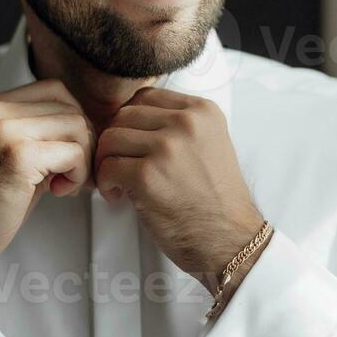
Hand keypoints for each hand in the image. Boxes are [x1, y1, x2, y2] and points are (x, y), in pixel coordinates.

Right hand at [0, 79, 97, 276]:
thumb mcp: (10, 151)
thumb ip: (39, 131)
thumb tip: (87, 127)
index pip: (55, 90)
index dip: (72, 121)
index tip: (67, 151)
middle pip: (70, 106)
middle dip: (82, 142)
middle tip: (71, 172)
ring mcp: (6, 130)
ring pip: (77, 125)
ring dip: (82, 158)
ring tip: (64, 182)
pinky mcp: (19, 156)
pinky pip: (74, 153)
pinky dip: (78, 174)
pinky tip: (59, 190)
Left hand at [93, 86, 263, 289]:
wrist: (230, 239)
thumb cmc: (215, 199)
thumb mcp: (210, 143)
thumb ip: (178, 124)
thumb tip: (130, 117)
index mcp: (202, 111)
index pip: (145, 97)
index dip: (130, 121)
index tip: (131, 143)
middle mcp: (186, 123)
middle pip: (124, 115)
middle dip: (116, 142)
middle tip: (120, 165)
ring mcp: (167, 147)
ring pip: (111, 138)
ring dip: (107, 162)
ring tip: (119, 182)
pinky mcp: (148, 175)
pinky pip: (108, 167)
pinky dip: (106, 183)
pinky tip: (119, 196)